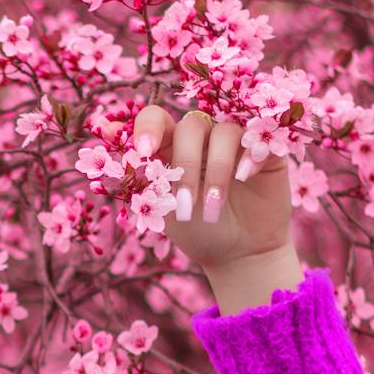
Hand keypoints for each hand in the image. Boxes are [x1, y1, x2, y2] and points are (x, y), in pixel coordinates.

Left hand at [130, 104, 293, 273]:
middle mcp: (203, 138)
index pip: (156, 118)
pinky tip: (245, 179)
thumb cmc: (198, 232)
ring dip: (215, 171)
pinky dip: (249, 157)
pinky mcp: (266, 149)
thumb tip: (107, 131)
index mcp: (172, 146)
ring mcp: (236, 141)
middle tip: (186, 205)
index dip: (148, 127)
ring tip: (213, 208)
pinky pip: (258, 137)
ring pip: (224, 132)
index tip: (143, 151)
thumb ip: (142, 173)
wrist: (240, 255)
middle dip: (185, 165)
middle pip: (191, 126)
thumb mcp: (164, 208)